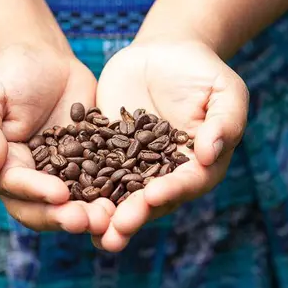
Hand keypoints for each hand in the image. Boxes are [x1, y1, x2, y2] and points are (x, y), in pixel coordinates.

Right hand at [0, 45, 114, 234]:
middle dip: (64, 217)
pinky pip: (99, 184)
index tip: (59, 194)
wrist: (44, 61)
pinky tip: (131, 198)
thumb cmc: (8, 75)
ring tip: (111, 218)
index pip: (16, 186)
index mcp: (1, 168)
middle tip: (89, 221)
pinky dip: (113, 195)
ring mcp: (59, 176)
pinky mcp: (87, 166)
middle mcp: (29, 180)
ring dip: (89, 214)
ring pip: (72, 204)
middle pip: (43, 207)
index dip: (36, 192)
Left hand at [93, 40, 248, 250]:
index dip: (170, 191)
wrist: (163, 54)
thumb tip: (209, 154)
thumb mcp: (224, 92)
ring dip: (106, 215)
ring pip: (120, 194)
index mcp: (198, 165)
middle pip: (150, 200)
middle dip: (132, 216)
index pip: (186, 183)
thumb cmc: (201, 71)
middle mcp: (164, 173)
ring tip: (90, 234)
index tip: (151, 197)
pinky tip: (64, 202)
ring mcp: (133, 165)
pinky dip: (82, 186)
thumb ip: (224, 122)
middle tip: (114, 234)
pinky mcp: (107, 152)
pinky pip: (93, 170)